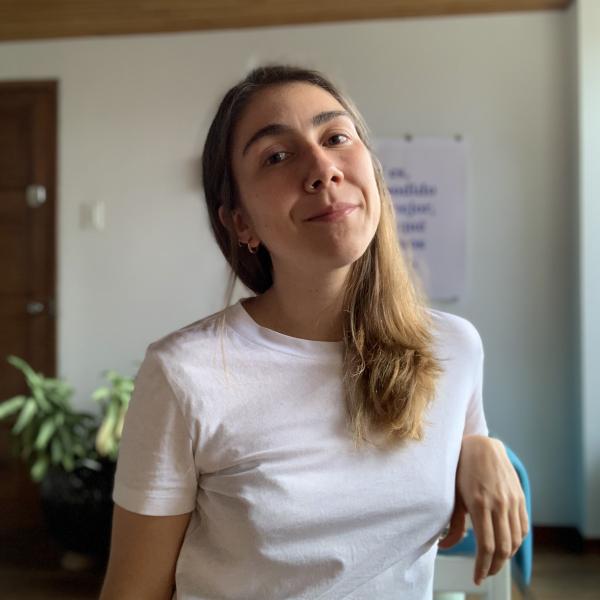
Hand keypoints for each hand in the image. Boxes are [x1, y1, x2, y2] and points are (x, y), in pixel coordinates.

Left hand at [438, 435, 528, 585]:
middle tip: (485, 574)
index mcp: (479, 503)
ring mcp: (512, 500)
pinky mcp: (520, 497)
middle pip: (503, 548)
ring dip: (506, 557)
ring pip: (515, 540)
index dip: (482, 566)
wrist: (481, 445)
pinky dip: (517, 541)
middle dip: (494, 567)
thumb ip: (453, 523)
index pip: (486, 546)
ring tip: (494, 562)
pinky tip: (508, 545)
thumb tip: (444, 545)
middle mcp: (498, 504)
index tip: (477, 578)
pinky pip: (523, 527)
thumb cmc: (461, 468)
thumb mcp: (453, 494)